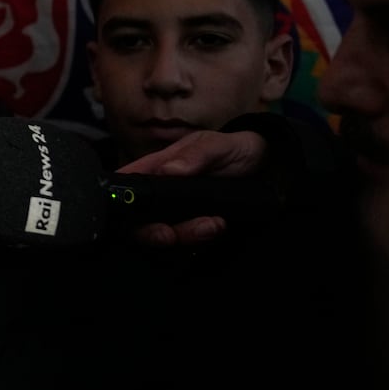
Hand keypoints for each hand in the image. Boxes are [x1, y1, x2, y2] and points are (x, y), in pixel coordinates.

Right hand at [113, 130, 266, 246]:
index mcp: (157, 167)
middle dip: (152, 232)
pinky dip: (200, 240)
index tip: (136, 216)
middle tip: (172, 234)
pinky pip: (186, 244)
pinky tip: (218, 226)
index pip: (127, 184)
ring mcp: (176, 212)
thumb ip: (196, 156)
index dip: (121, 201)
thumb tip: (167, 170)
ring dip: (185, 236)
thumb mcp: (217, 145)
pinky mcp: (193, 227)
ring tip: (213, 224)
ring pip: (163, 235)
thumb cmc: (234, 149)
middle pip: (138, 220)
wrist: (267, 169)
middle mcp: (161, 192)